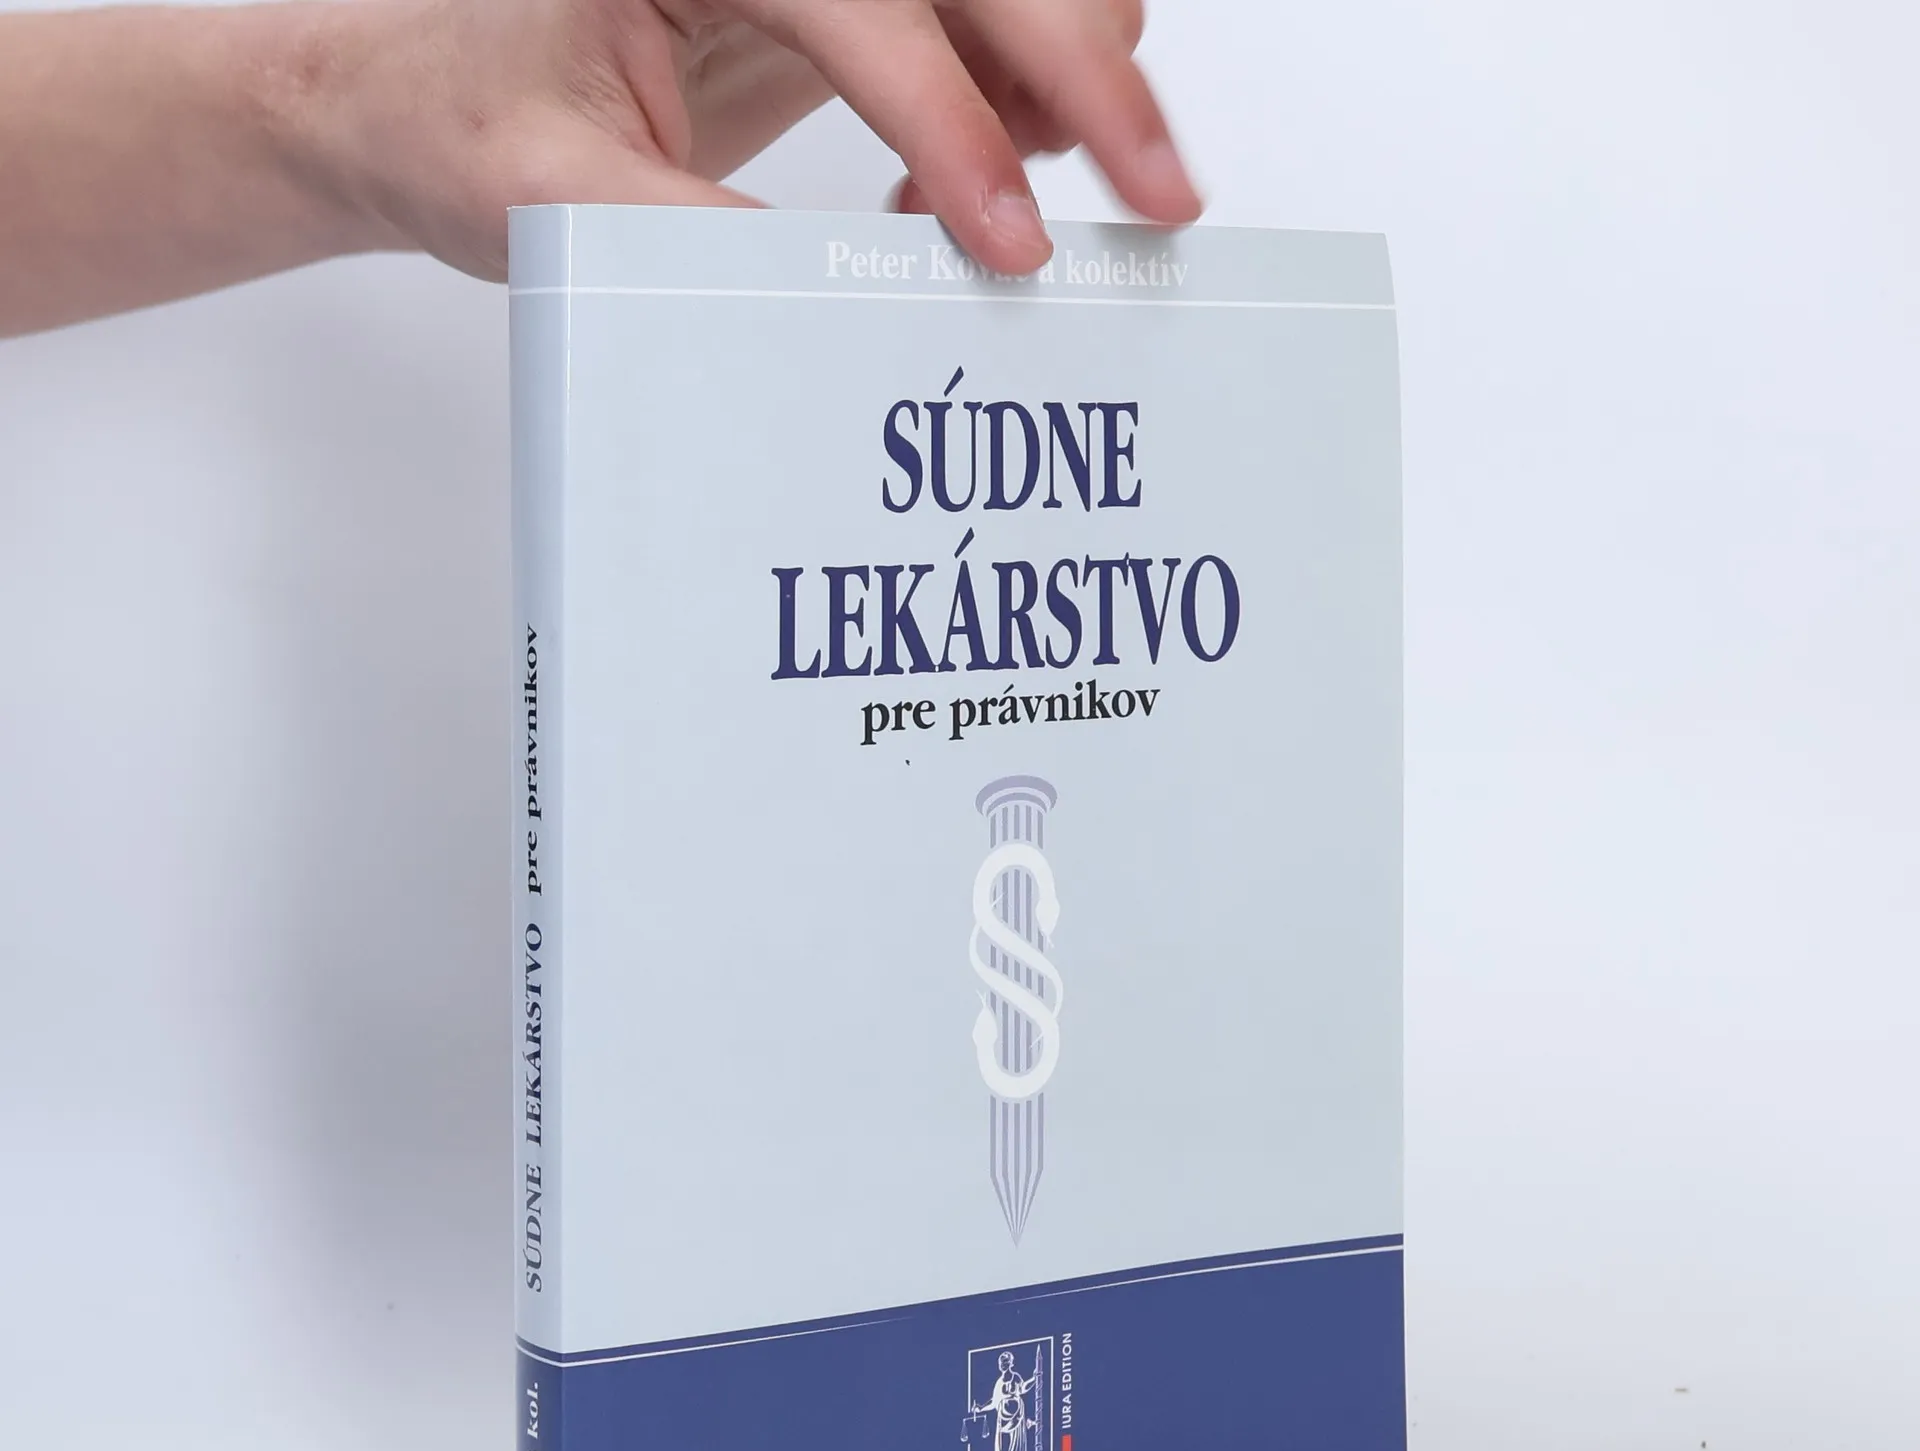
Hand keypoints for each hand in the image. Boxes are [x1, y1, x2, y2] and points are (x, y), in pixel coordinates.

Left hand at [302, 0, 1202, 279]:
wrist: (417, 99)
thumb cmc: (463, 123)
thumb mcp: (554, 204)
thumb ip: (694, 243)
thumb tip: (853, 309)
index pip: (870, 4)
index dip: (958, 123)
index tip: (1012, 245)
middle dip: (1086, 72)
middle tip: (1163, 197)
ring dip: (1060, 74)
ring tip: (1005, 203)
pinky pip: (984, 14)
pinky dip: (1020, 93)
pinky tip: (955, 180)